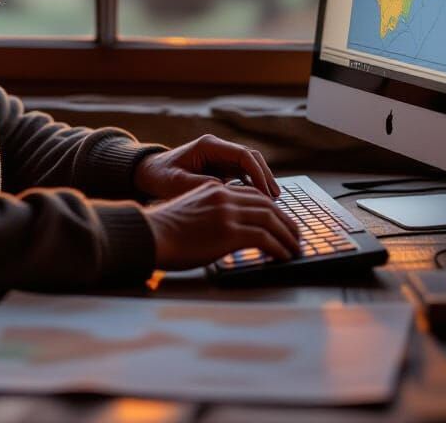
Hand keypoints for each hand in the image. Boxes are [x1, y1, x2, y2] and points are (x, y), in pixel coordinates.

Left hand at [134, 134, 279, 200]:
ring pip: (250, 165)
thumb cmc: (160, 176)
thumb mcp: (177, 183)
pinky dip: (253, 186)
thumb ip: (201, 185)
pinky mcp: (221, 168)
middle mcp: (218, 148)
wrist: (149, 173)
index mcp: (209, 145)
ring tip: (272, 202)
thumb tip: (227, 192)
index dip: (257, 172)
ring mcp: (221, 157)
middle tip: (275, 199)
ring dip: (261, 181)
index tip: (265, 192)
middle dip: (265, 176)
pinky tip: (259, 202)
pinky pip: (244, 174)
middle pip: (251, 157)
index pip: (242, 154)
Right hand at [143, 181, 300, 269]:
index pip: (252, 194)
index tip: (280, 220)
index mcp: (215, 189)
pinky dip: (279, 247)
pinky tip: (284, 256)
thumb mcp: (191, 211)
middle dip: (285, 220)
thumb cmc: (164, 230)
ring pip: (270, 220)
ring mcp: (228, 213)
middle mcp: (224, 196)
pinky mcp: (229, 232)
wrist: (151, 234)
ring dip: (287, 236)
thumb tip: (224, 230)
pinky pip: (265, 238)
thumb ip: (211, 213)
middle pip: (266, 204)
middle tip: (295, 234)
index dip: (271, 208)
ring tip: (295, 248)